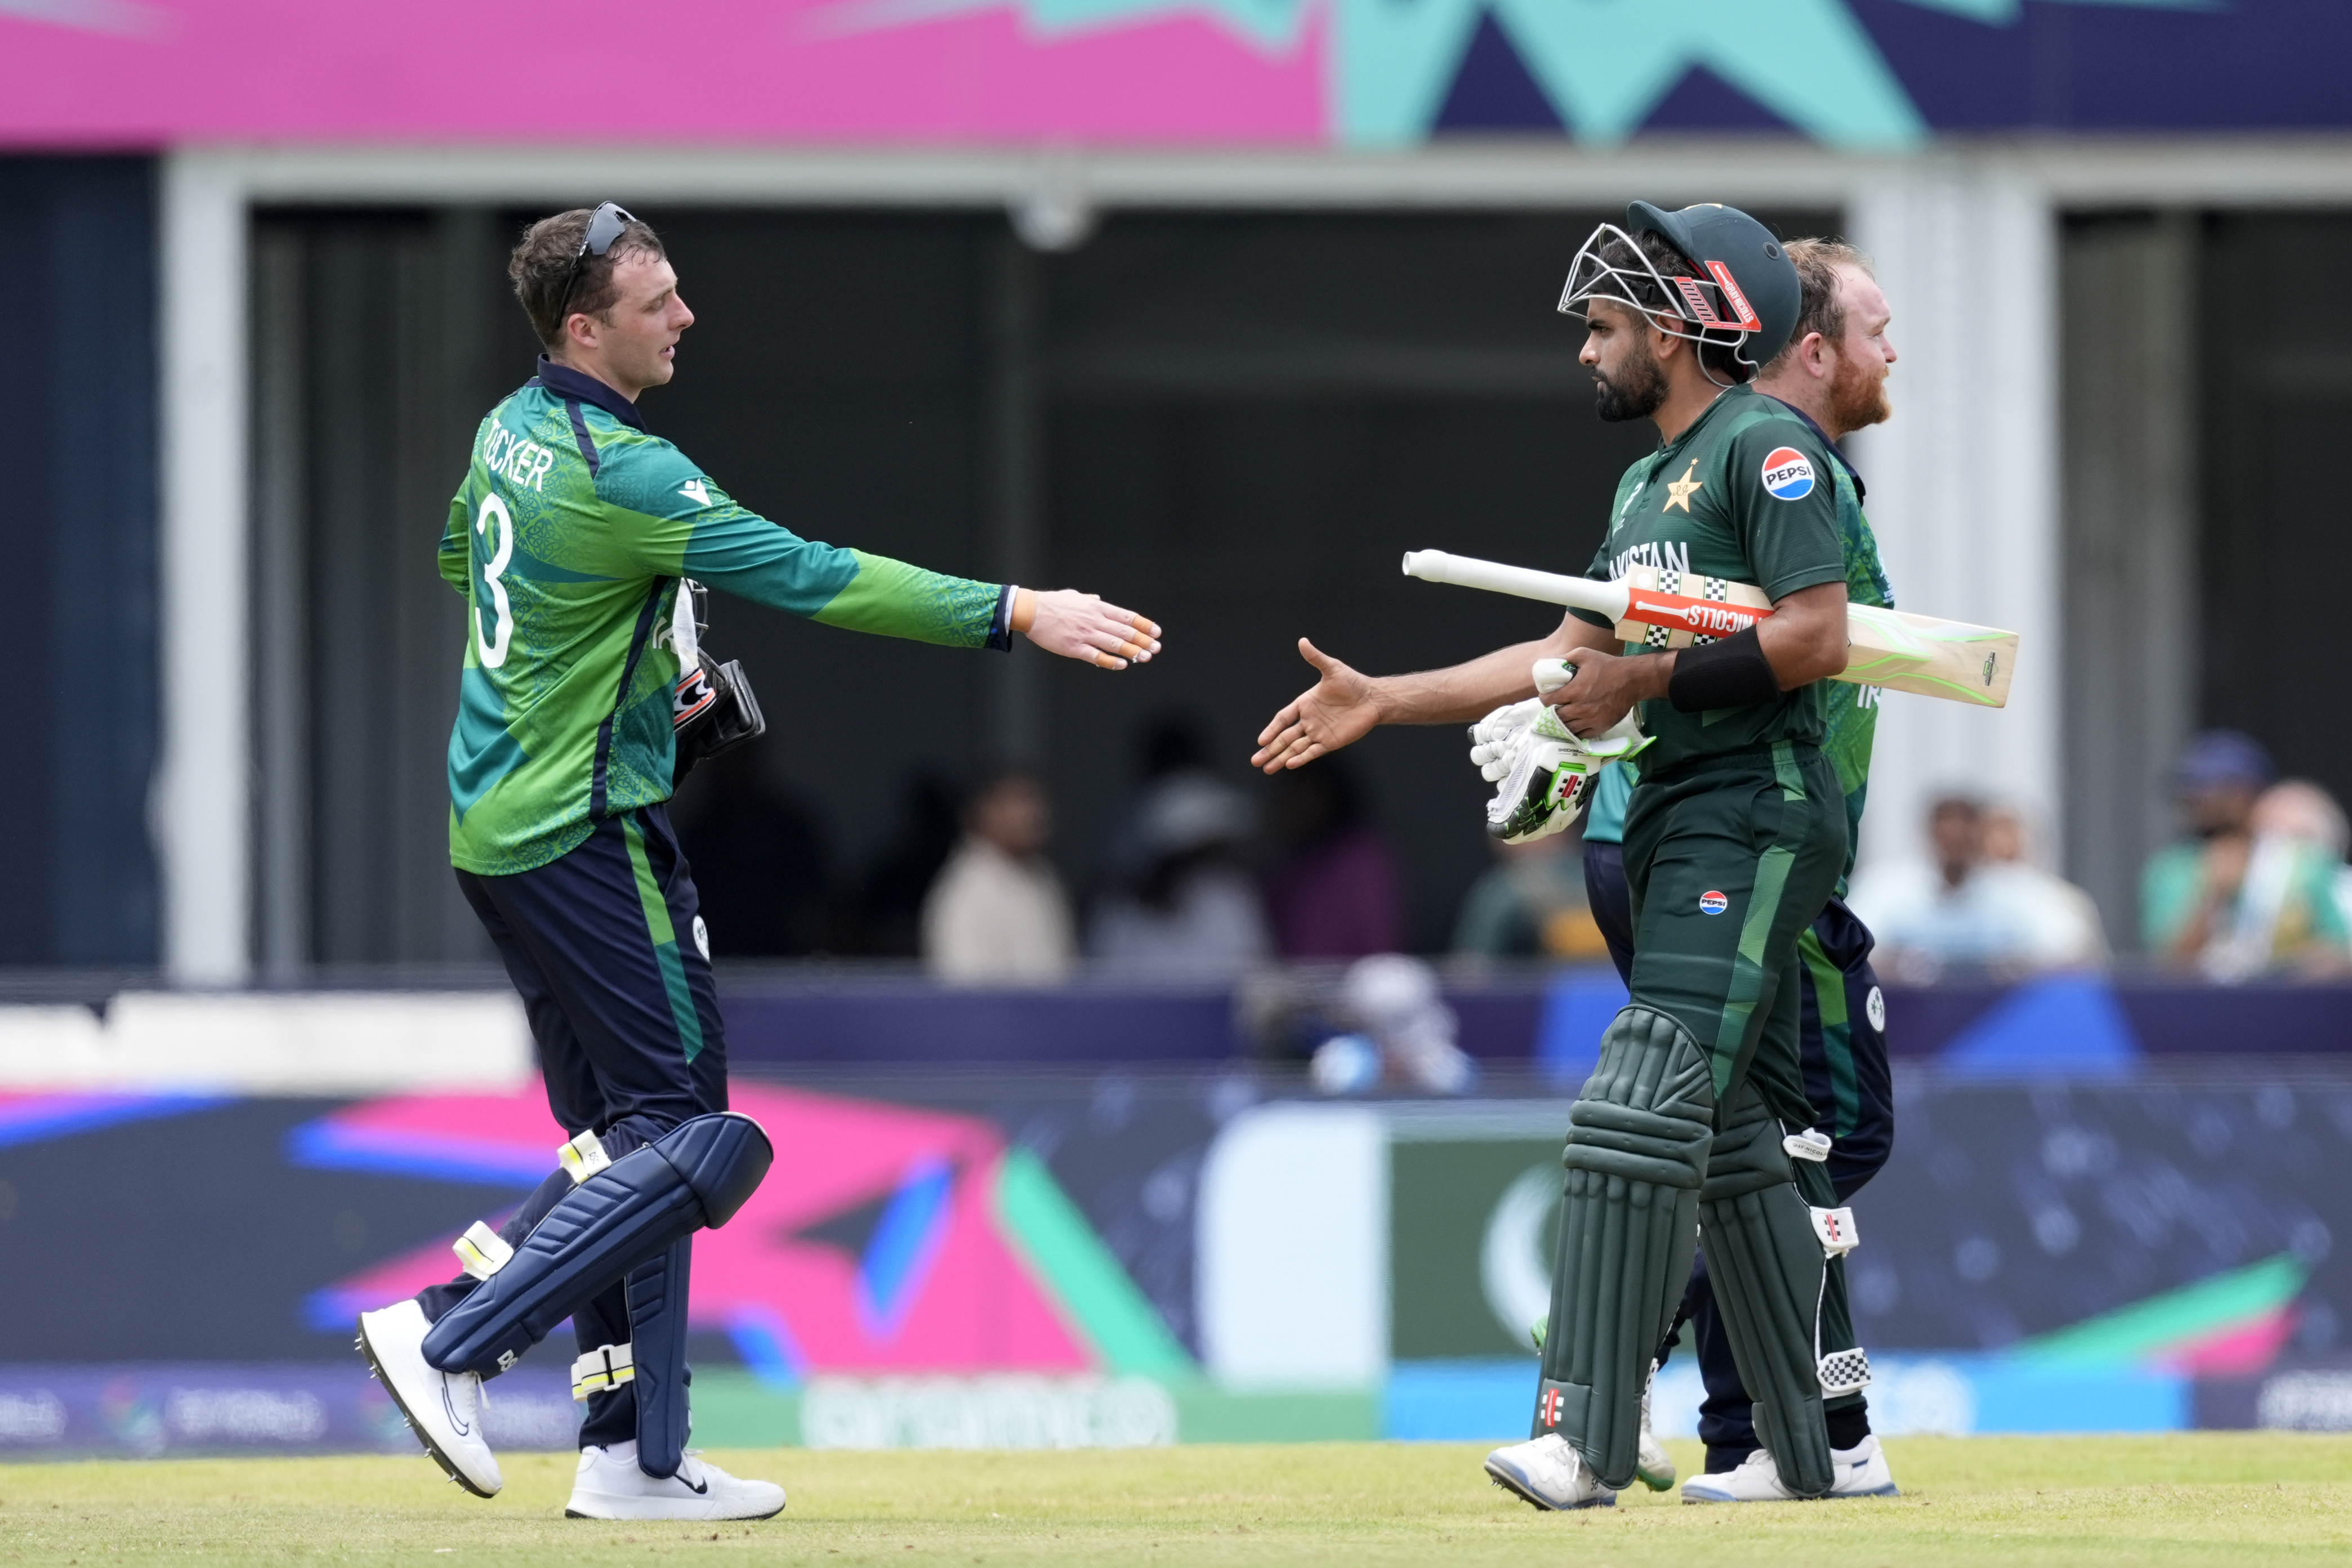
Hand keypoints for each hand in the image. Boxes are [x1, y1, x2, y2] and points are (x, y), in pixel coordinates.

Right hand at [1022, 589, 1159, 668]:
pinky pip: (1096, 656)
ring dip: (1132, 651)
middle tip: (1156, 648)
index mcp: (1096, 606)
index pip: (1126, 616)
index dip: (1143, 624)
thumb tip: (1099, 599)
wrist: (1031, 611)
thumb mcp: (1075, 596)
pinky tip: (1122, 665)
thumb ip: (1090, 599)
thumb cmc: (1052, 603)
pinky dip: (1111, 661)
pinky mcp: (1074, 647)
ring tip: (1145, 657)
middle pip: (1125, 631)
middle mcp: (1094, 620)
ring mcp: (1085, 634)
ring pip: (1114, 644)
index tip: (1156, 632)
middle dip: (1143, 640)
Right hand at [1253, 639, 1380, 772]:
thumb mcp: (1332, 669)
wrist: (1373, 698)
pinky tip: (1290, 765)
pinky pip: (1312, 752)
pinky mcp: (1330, 743)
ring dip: (1281, 758)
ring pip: (1295, 748)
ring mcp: (1318, 733)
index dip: (1272, 729)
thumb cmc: (1352, 682)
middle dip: (1269, 750)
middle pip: (1284, 738)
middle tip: (1255, 761)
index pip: (1283, 719)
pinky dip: (1301, 759)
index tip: (1261, 740)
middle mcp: (1309, 720)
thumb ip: (1316, 658)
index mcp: (1305, 704)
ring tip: (1267, 769)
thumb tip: (1303, 641)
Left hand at [1543, 647, 1657, 736]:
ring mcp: (1591, 720)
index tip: (1547, 696)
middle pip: (1556, 716)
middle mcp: (1581, 708)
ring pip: (1567, 728)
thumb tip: (1547, 663)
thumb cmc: (1608, 666)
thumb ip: (1564, 658)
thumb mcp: (1584, 654)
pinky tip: (1575, 723)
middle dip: (1553, 711)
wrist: (1633, 680)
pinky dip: (1575, 730)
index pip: (1548, 700)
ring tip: (1564, 715)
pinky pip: (1581, 735)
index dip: (1545, 698)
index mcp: (1575, 690)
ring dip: (1563, 722)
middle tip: (1555, 706)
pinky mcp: (1600, 727)